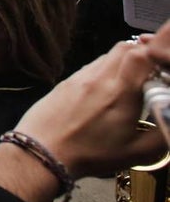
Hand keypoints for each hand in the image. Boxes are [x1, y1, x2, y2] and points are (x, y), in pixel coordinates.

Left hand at [15, 27, 169, 178]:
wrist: (43, 152)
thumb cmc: (91, 154)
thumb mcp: (136, 152)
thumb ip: (162, 134)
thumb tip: (169, 116)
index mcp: (122, 92)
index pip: (142, 54)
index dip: (156, 54)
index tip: (164, 68)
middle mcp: (101, 77)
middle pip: (125, 47)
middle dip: (142, 53)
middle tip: (150, 70)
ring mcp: (80, 77)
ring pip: (107, 55)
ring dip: (123, 61)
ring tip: (129, 81)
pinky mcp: (65, 81)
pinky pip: (90, 66)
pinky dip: (104, 69)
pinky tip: (104, 89)